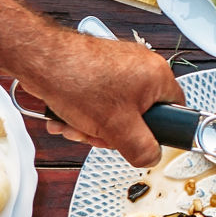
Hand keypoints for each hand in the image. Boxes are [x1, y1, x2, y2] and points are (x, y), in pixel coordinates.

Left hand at [25, 32, 183, 167]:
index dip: (155, 132)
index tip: (137, 140)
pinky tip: (68, 115)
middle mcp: (141, 66)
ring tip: (75, 124)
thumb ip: (142, 150)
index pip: (175, 112)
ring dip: (93, 124)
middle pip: (139, 114)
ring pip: (115, 108)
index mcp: (158, 75)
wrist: (40, 59)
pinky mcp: (97, 66)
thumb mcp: (117, 128)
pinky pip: (99, 97)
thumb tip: (151, 157)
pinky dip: (84, 110)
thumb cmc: (76, 80)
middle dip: (112, 131)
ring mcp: (118, 64)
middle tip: (98, 133)